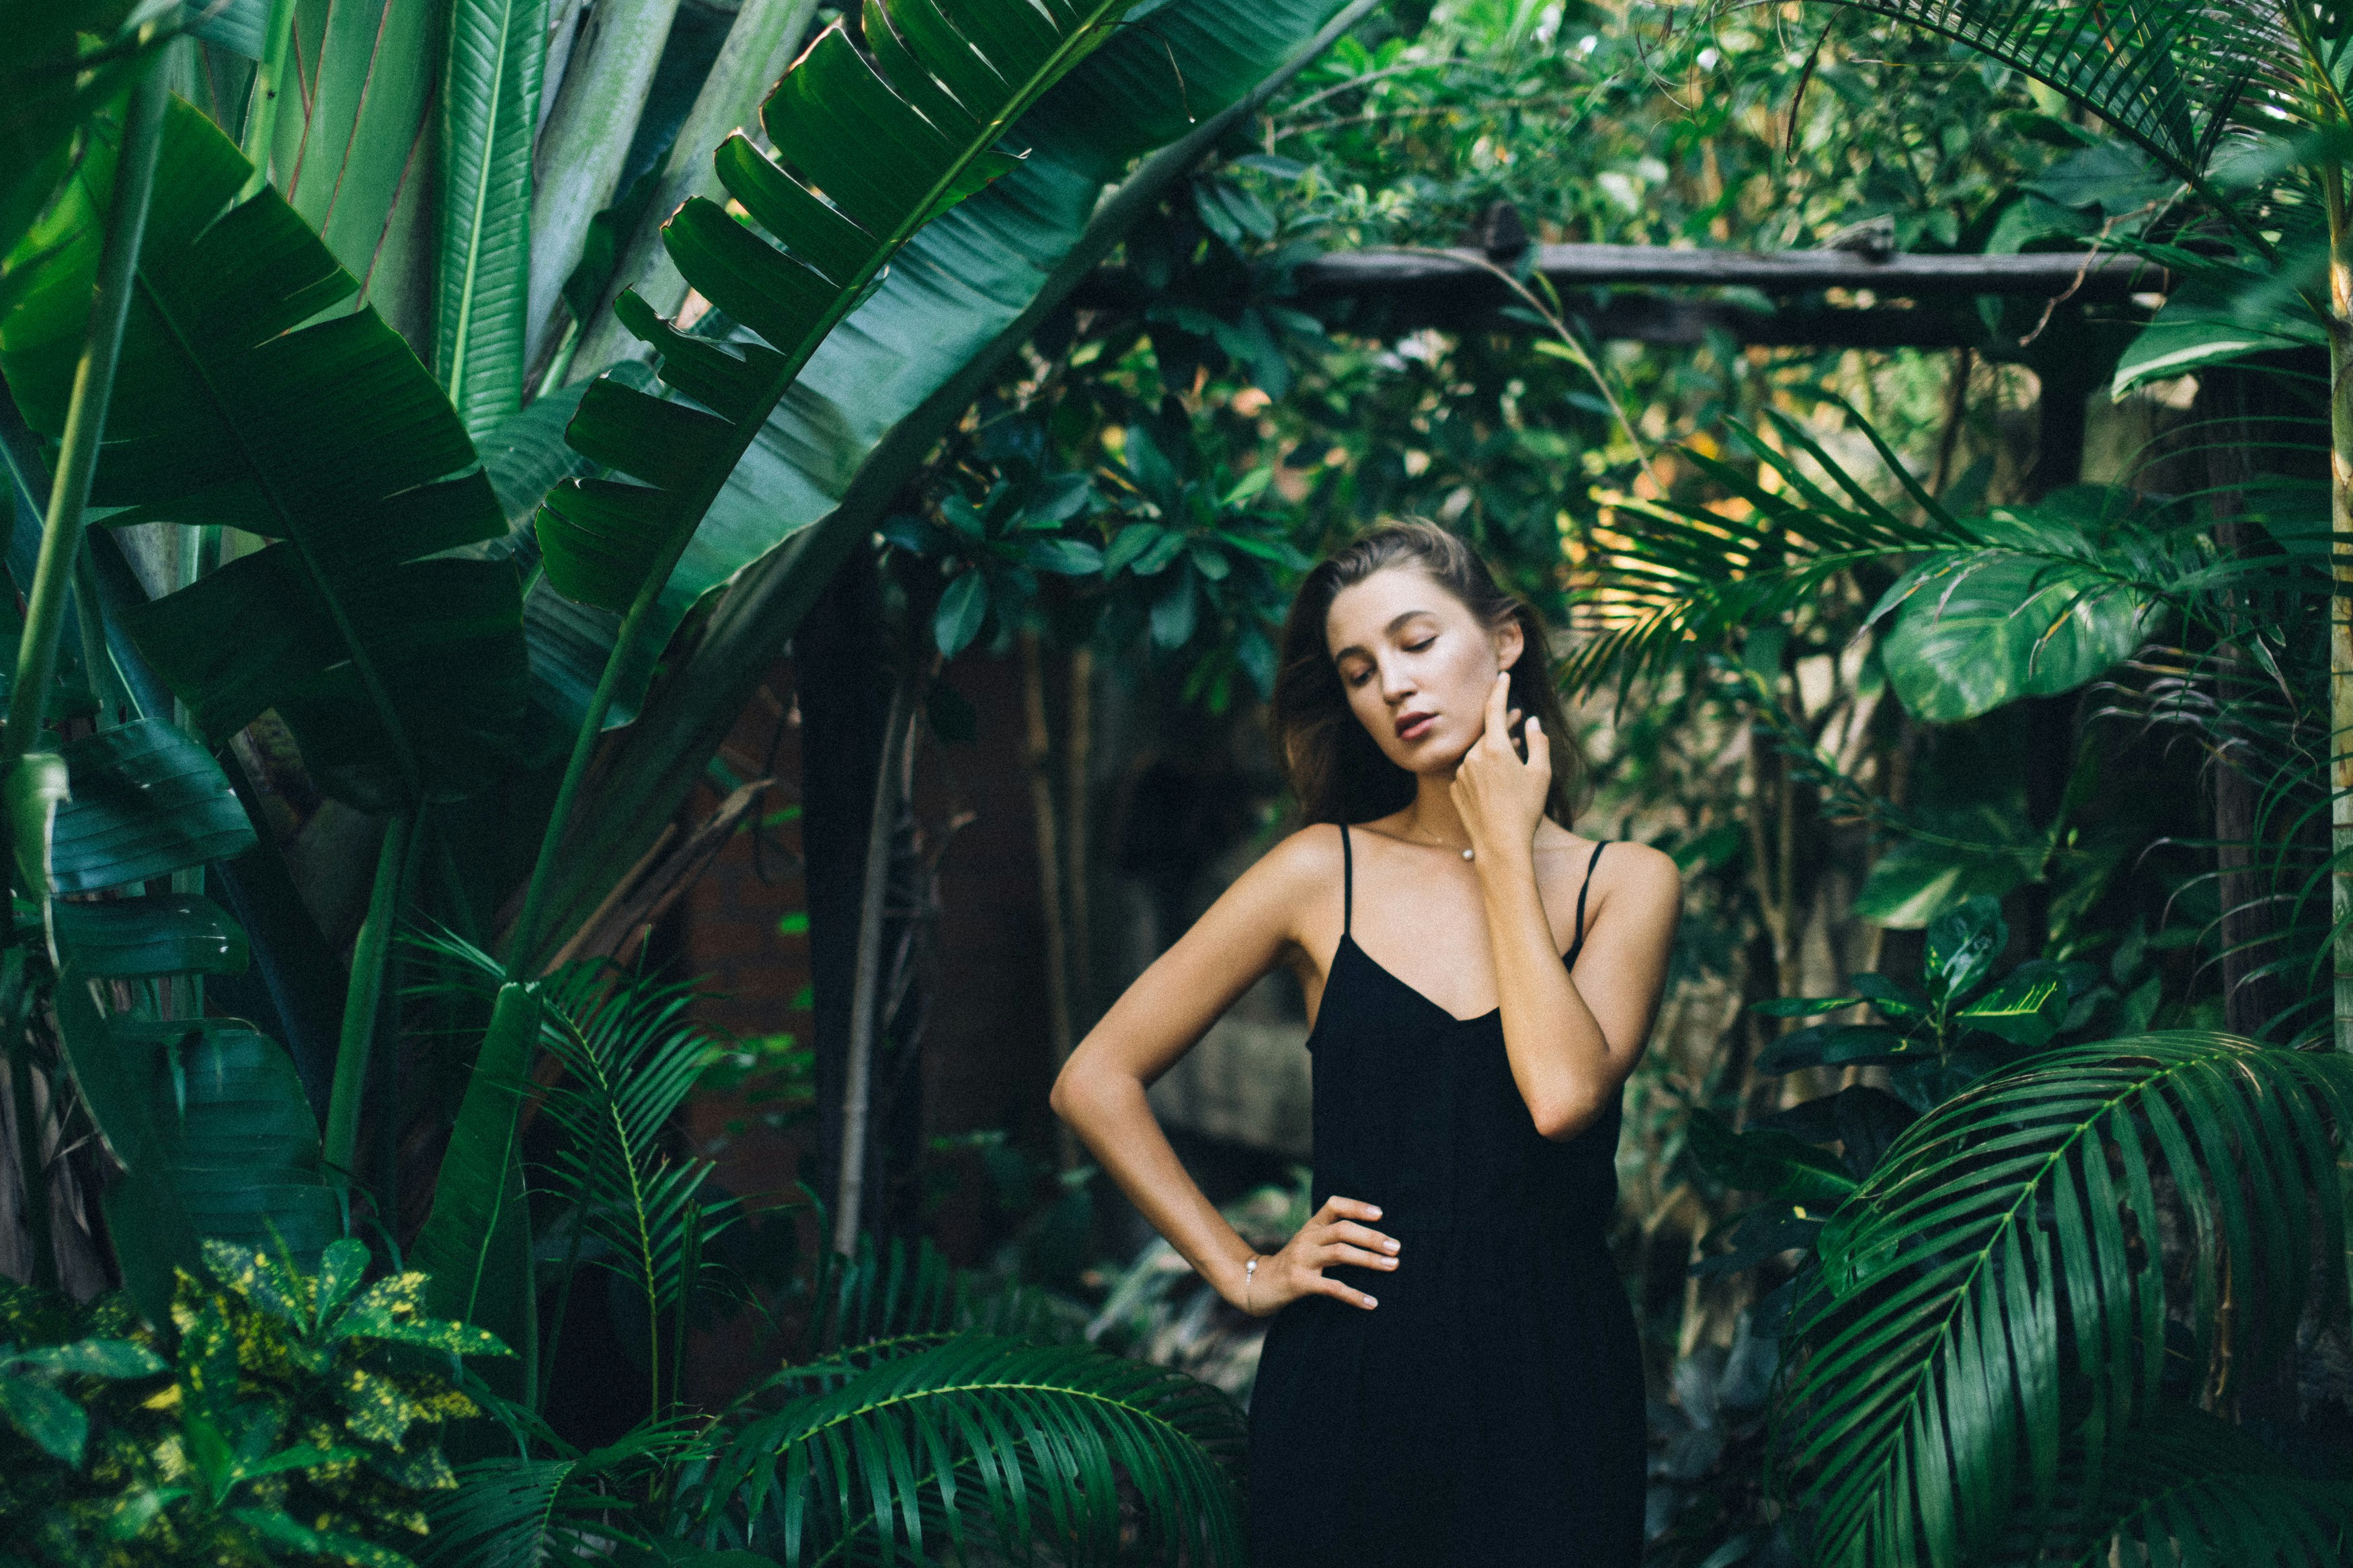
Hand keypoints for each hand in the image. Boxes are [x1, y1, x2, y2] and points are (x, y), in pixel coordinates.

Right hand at [1233, 1195, 1399, 1315]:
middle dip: (1372, 1237)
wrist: (1255, 1284)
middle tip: (1396, 1247)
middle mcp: (1307, 1238)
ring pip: (1340, 1253)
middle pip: (1343, 1229)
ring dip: (1369, 1259)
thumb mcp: (1308, 1243)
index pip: (1334, 1205)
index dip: (1357, 1206)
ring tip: (1392, 1266)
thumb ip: (1332, 1237)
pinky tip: (1371, 1302)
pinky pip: (1332, 1287)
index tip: (1380, 1214)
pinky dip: (1354, 1295)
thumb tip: (1373, 1239)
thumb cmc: (1291, 1264)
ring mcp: (1302, 1260)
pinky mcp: (1300, 1282)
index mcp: (1311, 1226)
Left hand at [1450, 670, 1549, 859]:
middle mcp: (1472, 757)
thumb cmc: (1525, 810)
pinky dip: (1483, 768)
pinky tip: (1498, 782)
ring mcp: (1461, 773)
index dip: (1499, 690)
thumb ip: (1538, 742)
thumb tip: (1532, 721)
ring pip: (1479, 752)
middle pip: (1488, 733)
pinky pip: (1470, 770)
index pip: (1494, 709)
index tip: (1502, 676)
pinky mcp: (1455, 788)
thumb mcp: (1541, 773)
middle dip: (1504, 725)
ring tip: (1515, 755)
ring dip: (1495, 749)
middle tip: (1520, 719)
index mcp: (1495, 749)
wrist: (1500, 845)